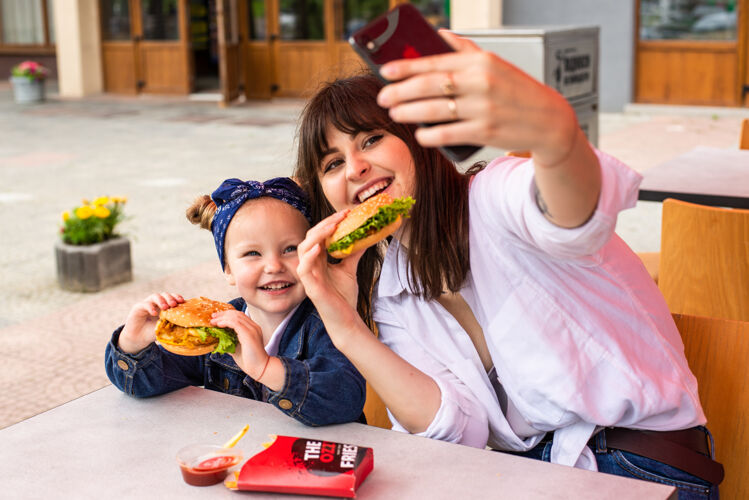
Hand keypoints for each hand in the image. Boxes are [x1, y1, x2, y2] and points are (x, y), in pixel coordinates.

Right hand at [118, 292, 183, 353]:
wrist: (138, 339)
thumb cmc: (153, 332)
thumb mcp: (164, 327)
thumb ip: (172, 323)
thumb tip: (186, 322)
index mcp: (164, 306)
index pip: (172, 297)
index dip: (177, 297)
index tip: (182, 301)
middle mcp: (156, 303)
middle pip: (164, 294)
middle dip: (170, 298)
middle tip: (174, 305)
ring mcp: (147, 304)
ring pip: (155, 296)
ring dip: (161, 300)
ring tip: (165, 307)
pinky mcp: (137, 307)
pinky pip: (144, 304)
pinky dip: (150, 307)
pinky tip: (154, 313)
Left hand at [210, 309, 268, 379]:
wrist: (260, 368)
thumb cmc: (249, 361)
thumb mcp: (237, 348)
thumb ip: (230, 342)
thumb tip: (218, 339)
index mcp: (252, 329)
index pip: (240, 316)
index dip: (227, 315)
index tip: (217, 317)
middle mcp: (254, 327)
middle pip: (237, 314)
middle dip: (223, 314)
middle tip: (213, 316)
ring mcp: (252, 329)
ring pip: (236, 317)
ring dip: (222, 318)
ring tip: (213, 321)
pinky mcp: (248, 334)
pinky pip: (235, 323)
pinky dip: (225, 322)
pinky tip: (219, 324)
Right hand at [296, 211, 364, 343]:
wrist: (346, 319)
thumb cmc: (344, 296)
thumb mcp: (350, 268)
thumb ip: (353, 252)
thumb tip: (366, 235)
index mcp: (318, 260)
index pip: (319, 235)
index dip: (330, 223)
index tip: (346, 213)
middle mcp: (310, 265)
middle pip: (310, 238)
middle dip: (325, 224)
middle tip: (342, 215)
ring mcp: (308, 276)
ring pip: (303, 249)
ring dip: (317, 235)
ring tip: (332, 226)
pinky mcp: (309, 287)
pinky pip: (304, 268)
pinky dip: (310, 257)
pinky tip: (320, 248)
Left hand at [376, 30, 577, 167]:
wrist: (548, 119)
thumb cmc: (517, 90)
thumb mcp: (494, 63)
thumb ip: (465, 49)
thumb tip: (438, 35)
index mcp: (480, 62)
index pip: (434, 62)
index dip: (404, 67)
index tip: (384, 71)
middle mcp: (480, 82)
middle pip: (428, 86)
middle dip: (400, 92)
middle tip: (382, 96)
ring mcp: (483, 108)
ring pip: (434, 110)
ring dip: (408, 112)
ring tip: (394, 112)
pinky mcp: (486, 132)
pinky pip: (448, 134)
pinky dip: (430, 135)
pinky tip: (420, 134)